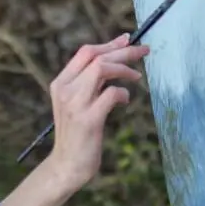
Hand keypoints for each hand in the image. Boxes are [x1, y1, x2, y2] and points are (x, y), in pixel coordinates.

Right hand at [47, 34, 148, 189]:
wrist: (66, 165)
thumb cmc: (77, 134)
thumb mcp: (77, 103)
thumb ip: (89, 83)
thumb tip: (113, 59)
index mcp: (60, 83)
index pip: (85, 52)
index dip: (109, 44)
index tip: (127, 40)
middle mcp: (65, 90)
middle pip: (96, 57)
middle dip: (123, 51)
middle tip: (144, 50)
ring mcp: (75, 104)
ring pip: (102, 69)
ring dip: (124, 69)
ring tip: (137, 77)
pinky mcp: (88, 120)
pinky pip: (111, 94)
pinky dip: (123, 93)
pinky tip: (125, 100)